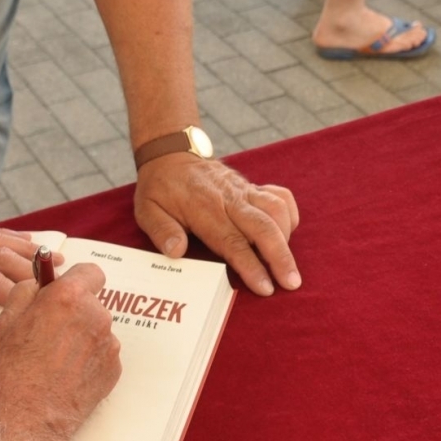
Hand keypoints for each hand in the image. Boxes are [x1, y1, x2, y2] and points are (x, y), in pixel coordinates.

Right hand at [0, 264, 121, 440]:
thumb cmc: (12, 374)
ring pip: (97, 328)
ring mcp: (108, 344)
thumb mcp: (4, 322)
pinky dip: (88, 359)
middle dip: (73, 311)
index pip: (90, 271)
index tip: (63, 289)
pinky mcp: (114, 369)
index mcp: (68, 298)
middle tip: (48, 331)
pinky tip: (66, 373)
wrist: (28, 421)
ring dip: (81, 336)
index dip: (75, 279)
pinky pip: (102, 353)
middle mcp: (95, 316)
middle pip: (91, 302)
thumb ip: (26, 292)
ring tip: (54, 358)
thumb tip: (38, 283)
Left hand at [134, 154, 300, 295]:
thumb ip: (162, 231)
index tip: (265, 287)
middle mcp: (229, 199)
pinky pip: (280, 197)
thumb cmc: (159, 188)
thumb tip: (177, 251)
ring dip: (287, 239)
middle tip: (292, 283)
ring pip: (276, 210)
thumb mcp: (147, 210)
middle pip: (263, 228)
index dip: (251, 265)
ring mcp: (244, 190)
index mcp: (204, 208)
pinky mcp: (252, 186)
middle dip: (280, 257)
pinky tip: (287, 234)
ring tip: (290, 267)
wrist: (171, 153)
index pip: (233, 241)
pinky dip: (289, 215)